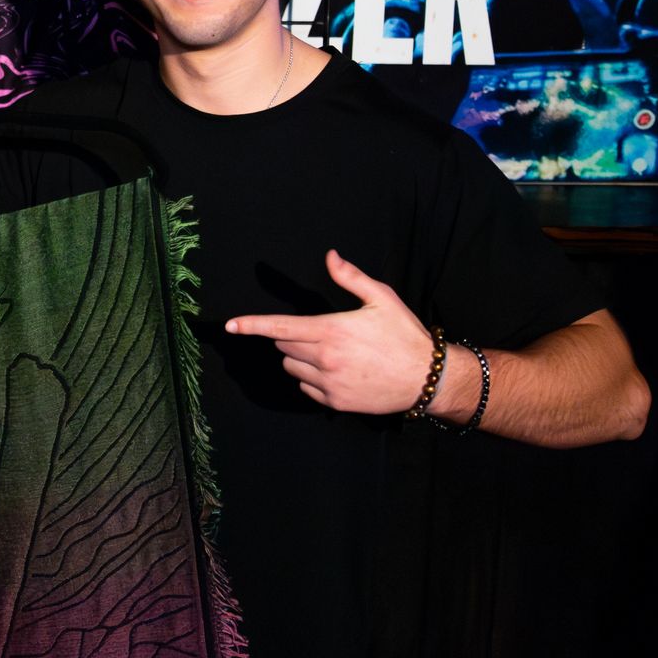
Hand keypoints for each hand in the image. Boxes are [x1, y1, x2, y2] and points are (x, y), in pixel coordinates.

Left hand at [224, 250, 436, 414]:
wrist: (427, 379)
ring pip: (292, 366)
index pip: (280, 327)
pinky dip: (311, 378)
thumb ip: (351, 277)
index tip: (229, 326)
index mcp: (330, 330)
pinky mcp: (335, 401)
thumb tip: (330, 256)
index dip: (251, 325)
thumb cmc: (404, 335)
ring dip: (299, 357)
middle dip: (292, 336)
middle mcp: (325, 358)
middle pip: (284, 345)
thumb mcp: (382, 298)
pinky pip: (306, 387)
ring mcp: (329, 382)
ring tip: (330, 352)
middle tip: (322, 332)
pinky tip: (336, 371)